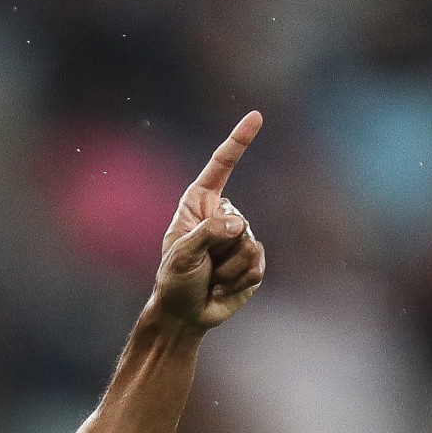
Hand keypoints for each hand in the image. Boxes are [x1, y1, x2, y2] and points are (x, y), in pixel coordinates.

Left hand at [150, 111, 265, 331]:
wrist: (184, 316)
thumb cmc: (175, 282)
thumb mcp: (181, 255)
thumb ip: (207, 234)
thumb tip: (241, 224)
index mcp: (200, 205)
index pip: (221, 167)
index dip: (238, 141)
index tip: (256, 116)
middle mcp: (223, 216)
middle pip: (236, 219)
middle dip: (218, 246)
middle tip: (201, 266)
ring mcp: (240, 238)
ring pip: (248, 244)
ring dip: (226, 268)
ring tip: (211, 278)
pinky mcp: (253, 261)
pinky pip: (256, 263)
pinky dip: (238, 280)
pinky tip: (224, 288)